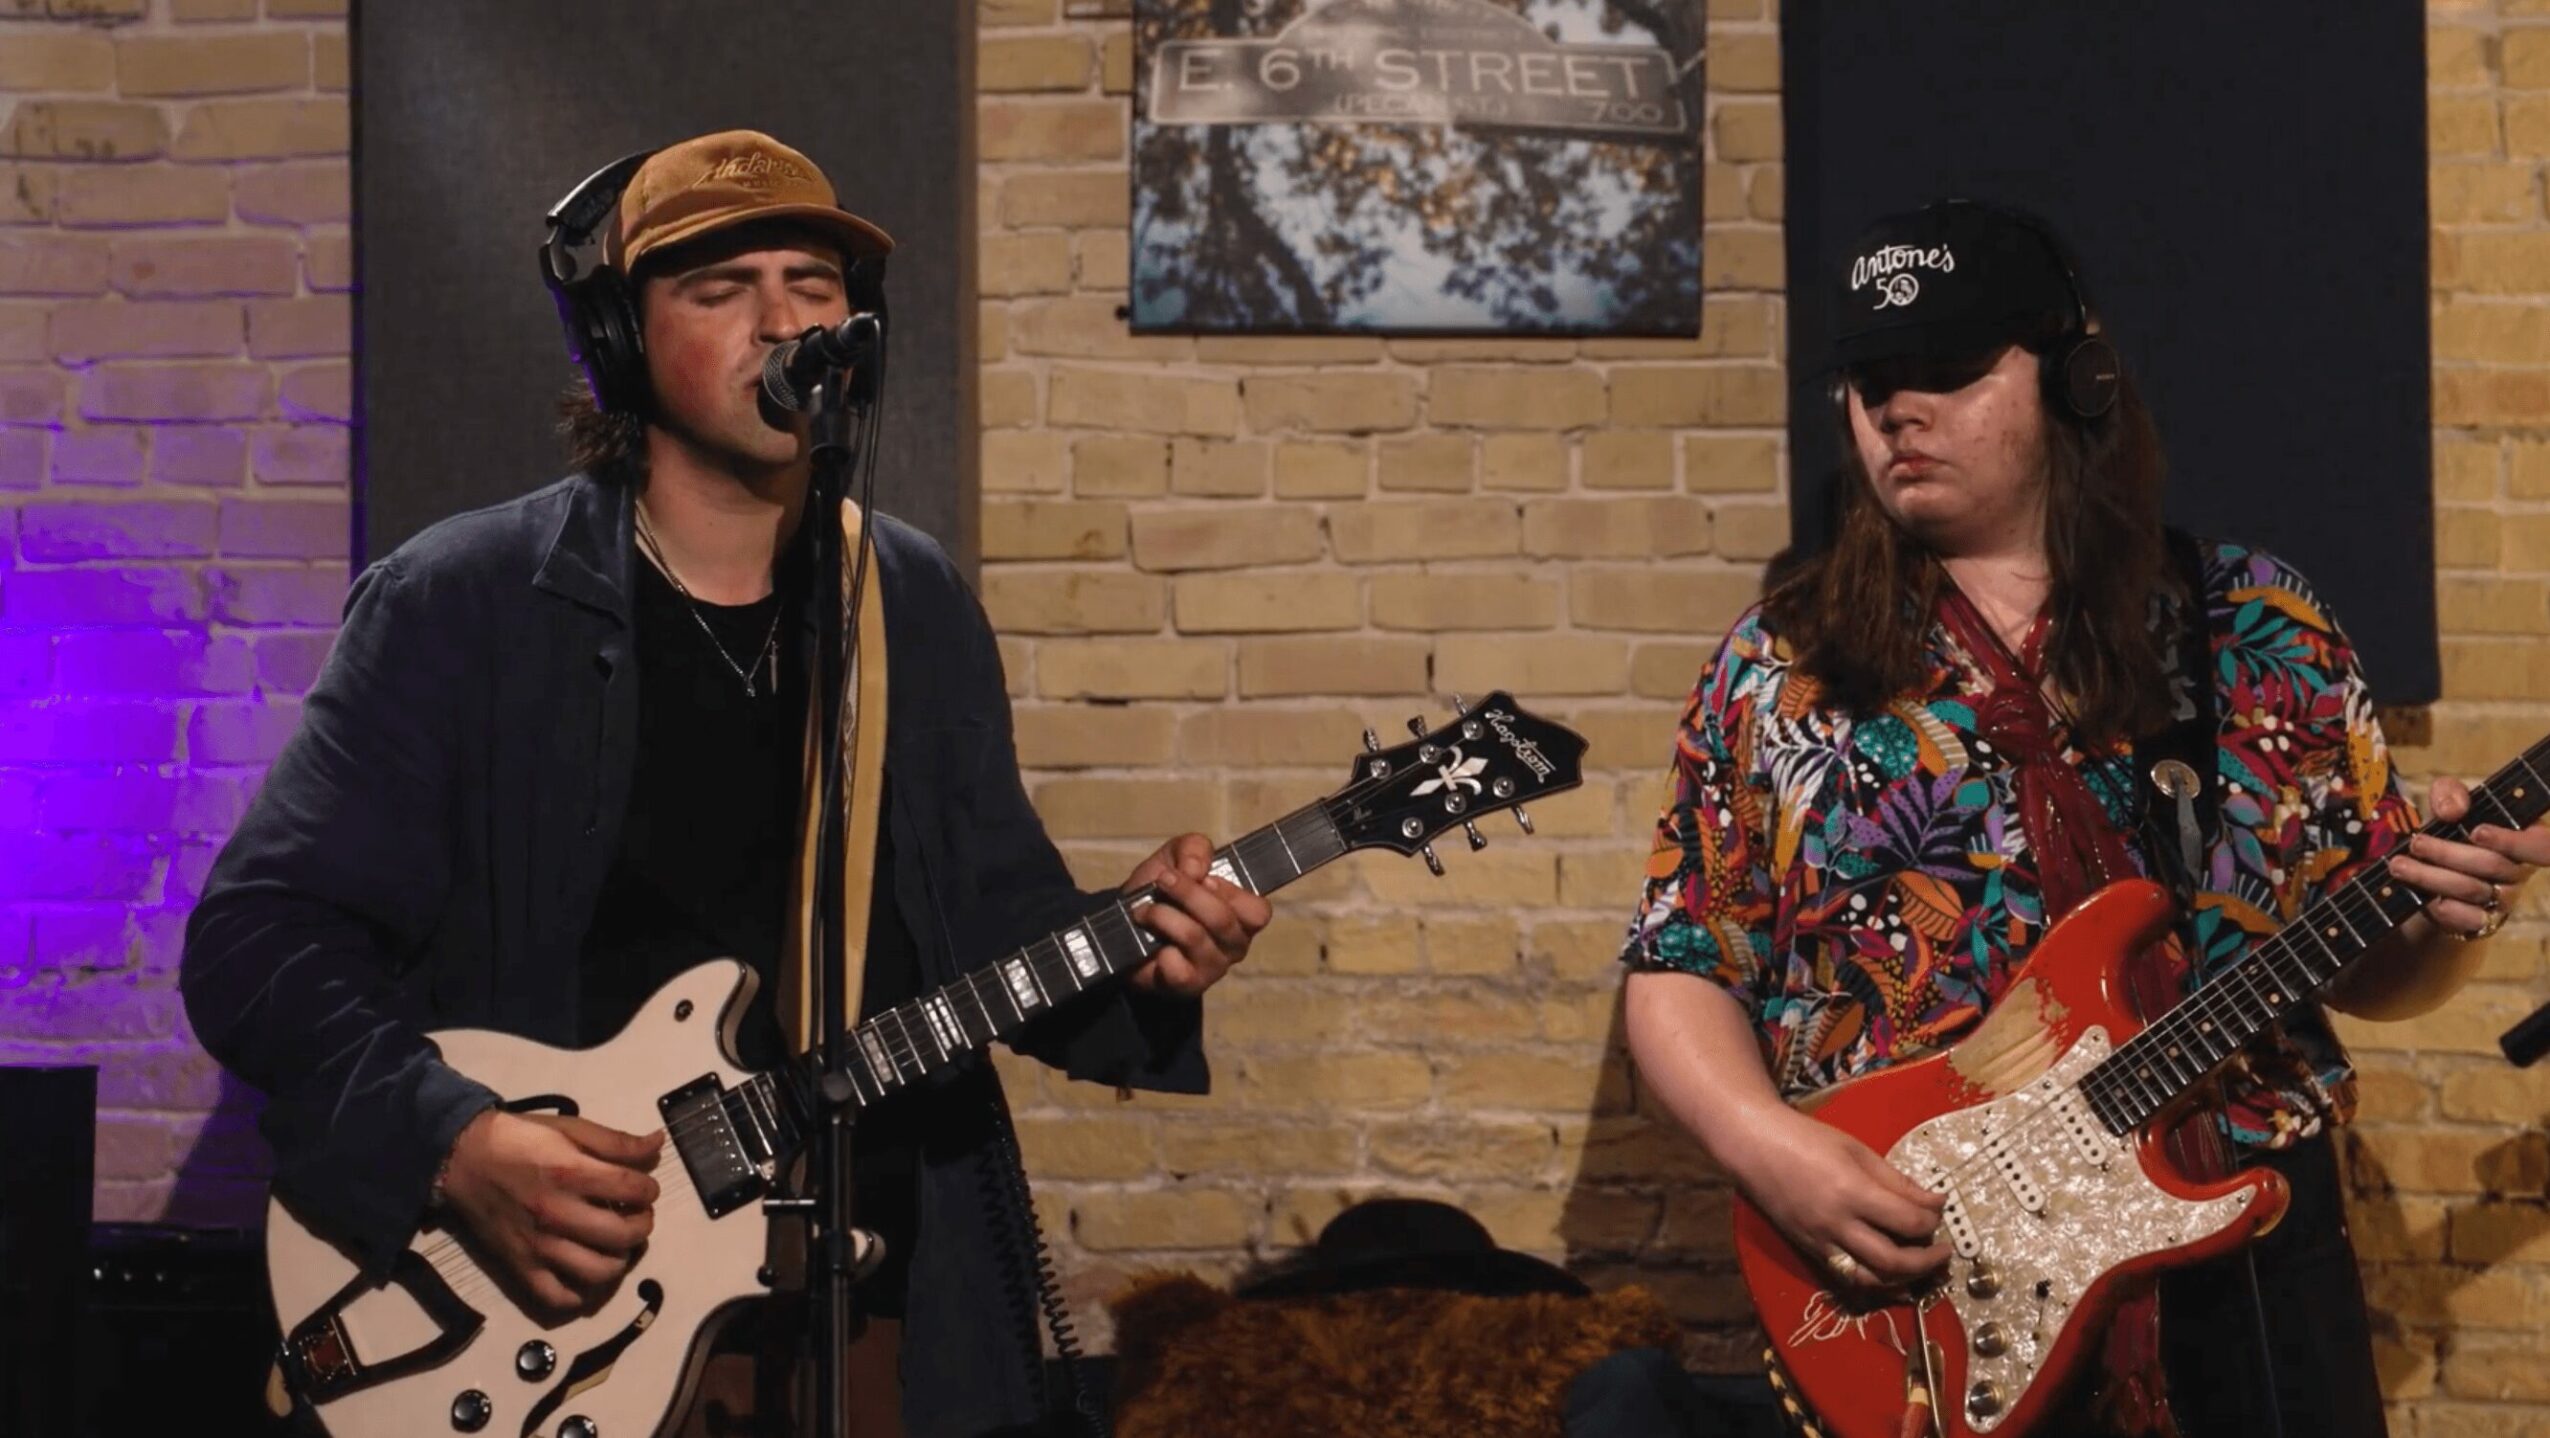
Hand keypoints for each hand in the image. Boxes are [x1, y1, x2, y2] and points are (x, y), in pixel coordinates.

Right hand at [438, 1109, 662, 1313]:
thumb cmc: (521, 1139)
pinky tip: (588, 1273)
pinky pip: (558, 1297)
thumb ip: (617, 1142)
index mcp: (571, 1174)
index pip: (632, 1191)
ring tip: (617, 1244)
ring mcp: (539, 1246)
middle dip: (642, 1225)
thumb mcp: (571, 1128)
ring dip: (620, 1260)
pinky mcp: (520, 1267)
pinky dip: (580, 1294)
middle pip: (623, 1235)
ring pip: (598, 1272)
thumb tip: (658, 1143)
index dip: (649, 1190)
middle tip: (637, 1216)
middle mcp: (558, 1214)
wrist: (464, 1158)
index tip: (644, 1189)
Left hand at [1119, 833, 1270, 996]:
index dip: (1231, 892)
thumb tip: (1196, 870)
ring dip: (1163, 915)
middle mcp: (1233, 945)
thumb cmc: (1162, 892)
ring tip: (1144, 910)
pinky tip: (1150, 943)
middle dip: (1188, 894)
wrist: (1123, 926)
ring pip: (1195, 937)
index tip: (1203, 878)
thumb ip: (1194, 849)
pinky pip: (1178, 968)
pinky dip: (1159, 950)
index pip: (1258, 912)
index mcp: (1241, 915)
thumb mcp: (1175, 857)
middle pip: (1223, 920)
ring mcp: (1212, 968)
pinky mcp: (1187, 985)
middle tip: (1162, 881)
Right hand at [1721, 1105, 1948, 1289]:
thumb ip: (1896, 1180)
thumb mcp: (1857, 1150)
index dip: (1932, 1219)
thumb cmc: (1806, 1139)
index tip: (1940, 1208)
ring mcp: (1821, 1242)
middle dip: (1927, 1261)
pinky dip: (1874, 1279)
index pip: (1908, 1221)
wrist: (1753, 1147)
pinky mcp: (1810, 1250)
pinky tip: (1888, 1271)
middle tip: (1943, 1252)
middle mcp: (1837, 1224)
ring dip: (1902, 1279)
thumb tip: (1934, 1202)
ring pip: (1870, 1280)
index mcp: (1852, 1192)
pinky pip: (1847, 1276)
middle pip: (1894, 1261)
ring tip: (1919, 1266)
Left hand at [2389, 777, 2549, 937]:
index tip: (2476, 831)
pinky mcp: (2483, 922)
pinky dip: (2437, 905)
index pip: (2541, 846)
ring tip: (2398, 864)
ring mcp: (2503, 899)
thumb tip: (2453, 810)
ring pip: (2471, 889)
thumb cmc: (2451, 831)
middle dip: (2447, 852)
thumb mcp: (2448, 805)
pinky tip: (2417, 894)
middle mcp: (2520, 871)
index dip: (2512, 841)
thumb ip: (2450, 794)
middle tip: (2415, 843)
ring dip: (2430, 876)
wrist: (2434, 872)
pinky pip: (2464, 918)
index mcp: (2526, 840)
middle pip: (2492, 864)